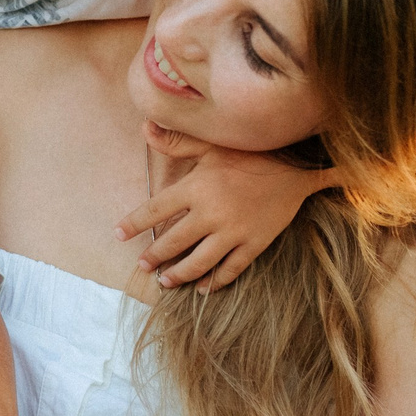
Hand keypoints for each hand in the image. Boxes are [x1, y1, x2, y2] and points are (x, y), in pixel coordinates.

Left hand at [114, 124, 327, 291]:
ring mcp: (234, 232)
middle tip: (142, 266)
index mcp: (196, 188)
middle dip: (153, 257)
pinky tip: (202, 288)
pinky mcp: (255, 243)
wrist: (298, 163)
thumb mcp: (211, 144)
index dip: (133, 224)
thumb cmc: (250, 151)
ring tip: (166, 281)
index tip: (118, 234)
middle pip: (173, 243)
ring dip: (179, 275)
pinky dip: (215, 281)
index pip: (154, 210)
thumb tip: (144, 127)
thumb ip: (176, 141)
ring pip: (199, 263)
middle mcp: (211, 213)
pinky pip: (231, 269)